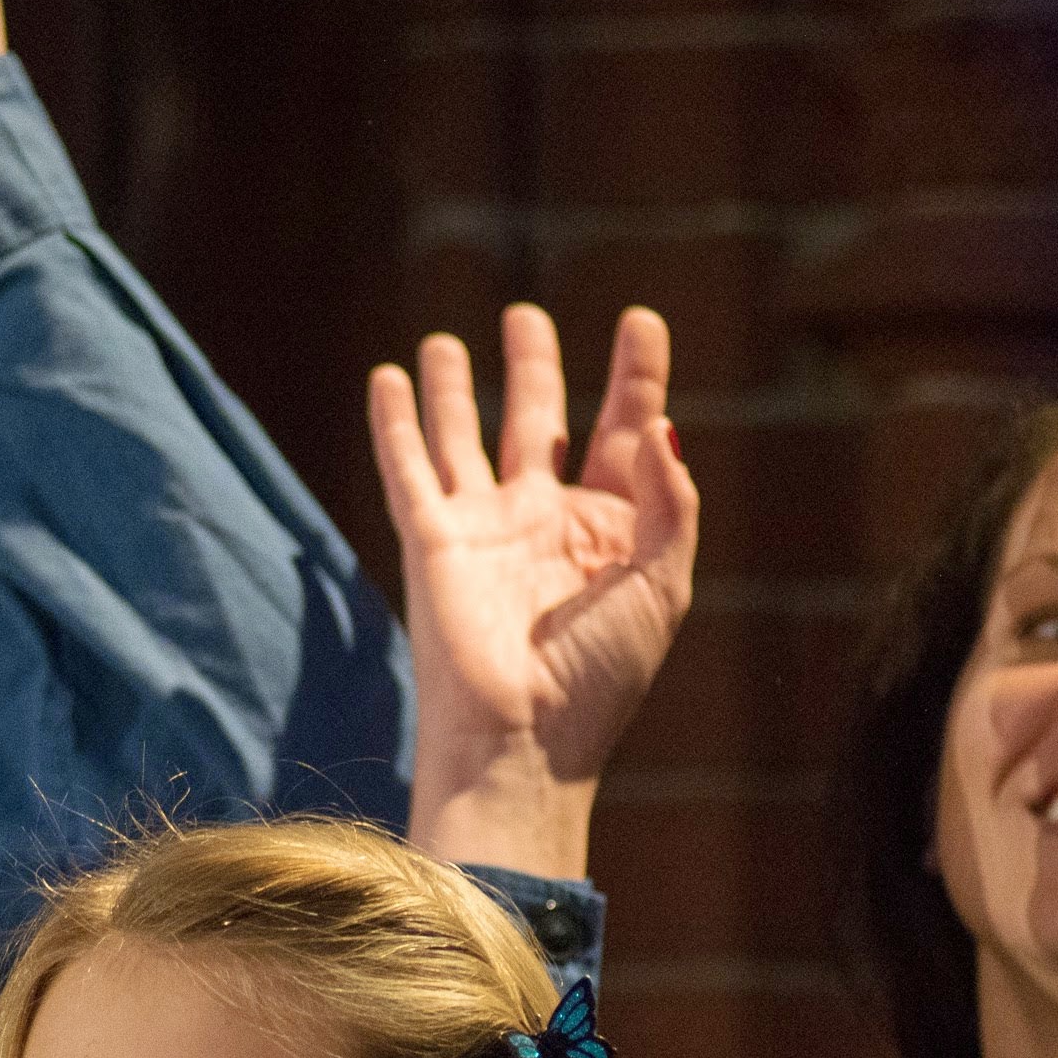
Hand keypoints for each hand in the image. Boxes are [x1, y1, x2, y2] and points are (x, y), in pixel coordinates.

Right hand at [374, 306, 696, 878]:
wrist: (522, 742)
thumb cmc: (600, 679)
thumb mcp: (661, 585)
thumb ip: (668, 501)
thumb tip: (661, 426)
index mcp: (609, 531)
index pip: (623, 431)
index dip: (636, 375)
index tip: (641, 321)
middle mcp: (544, 521)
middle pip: (538, 420)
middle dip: (534, 366)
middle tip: (528, 316)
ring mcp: (485, 529)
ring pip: (465, 436)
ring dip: (454, 388)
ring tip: (445, 342)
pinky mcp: (432, 541)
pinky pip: (409, 466)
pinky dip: (396, 421)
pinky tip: (389, 378)